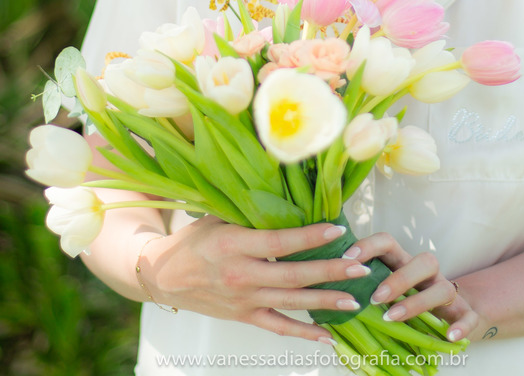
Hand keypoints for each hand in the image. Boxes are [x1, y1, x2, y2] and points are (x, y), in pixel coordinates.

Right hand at [138, 216, 376, 342]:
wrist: (163, 275)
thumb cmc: (195, 239)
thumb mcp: (218, 217)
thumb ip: (251, 209)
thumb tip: (287, 186)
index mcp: (234, 244)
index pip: (279, 242)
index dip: (310, 237)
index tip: (339, 231)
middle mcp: (241, 274)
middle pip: (293, 275)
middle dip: (330, 272)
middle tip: (360, 267)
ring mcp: (243, 299)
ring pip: (291, 302)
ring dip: (325, 302)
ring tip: (355, 299)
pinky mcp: (244, 316)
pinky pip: (278, 327)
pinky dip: (303, 334)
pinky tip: (328, 337)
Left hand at [344, 231, 479, 342]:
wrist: (453, 314)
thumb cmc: (407, 302)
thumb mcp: (385, 293)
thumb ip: (362, 294)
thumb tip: (321, 307)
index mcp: (403, 263)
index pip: (388, 242)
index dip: (369, 245)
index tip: (347, 258)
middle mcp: (427, 274)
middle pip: (422, 261)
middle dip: (398, 278)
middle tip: (375, 298)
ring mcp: (448, 291)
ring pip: (443, 288)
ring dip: (417, 302)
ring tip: (394, 318)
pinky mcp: (465, 313)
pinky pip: (468, 316)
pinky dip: (460, 325)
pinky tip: (449, 336)